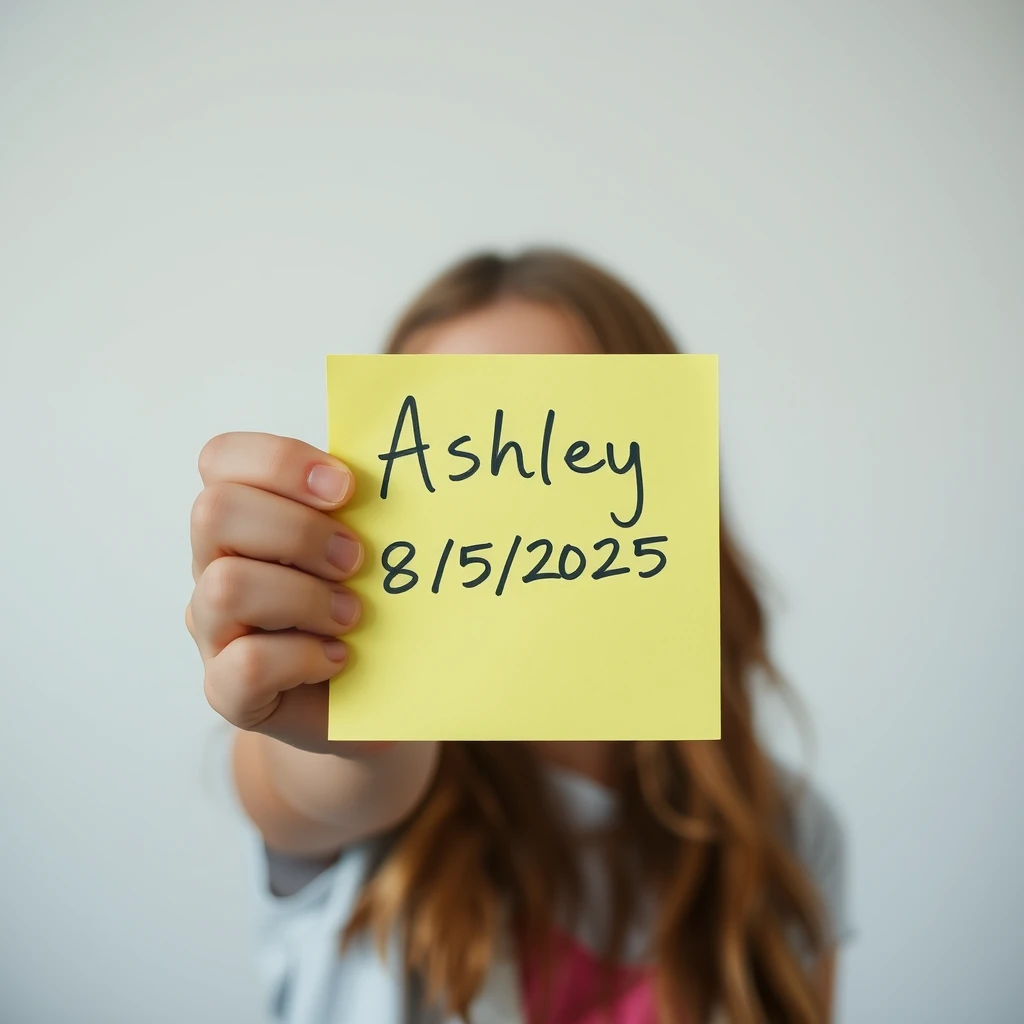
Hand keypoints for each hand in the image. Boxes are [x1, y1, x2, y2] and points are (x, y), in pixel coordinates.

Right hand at [186, 432, 378, 755]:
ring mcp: (213, 629)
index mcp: (244, 517)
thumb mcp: (363, 551)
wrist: (368, 698)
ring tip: (352, 615)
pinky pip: (245, 664)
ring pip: (225, 587)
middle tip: (356, 560)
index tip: (347, 488)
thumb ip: (362, 511)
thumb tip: (400, 469)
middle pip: (214, 512)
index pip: (221, 458)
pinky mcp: (226, 690)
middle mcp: (213, 565)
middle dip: (298, 530)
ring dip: (304, 597)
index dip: (280, 462)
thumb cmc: (364, 610)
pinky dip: (303, 658)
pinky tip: (337, 659)